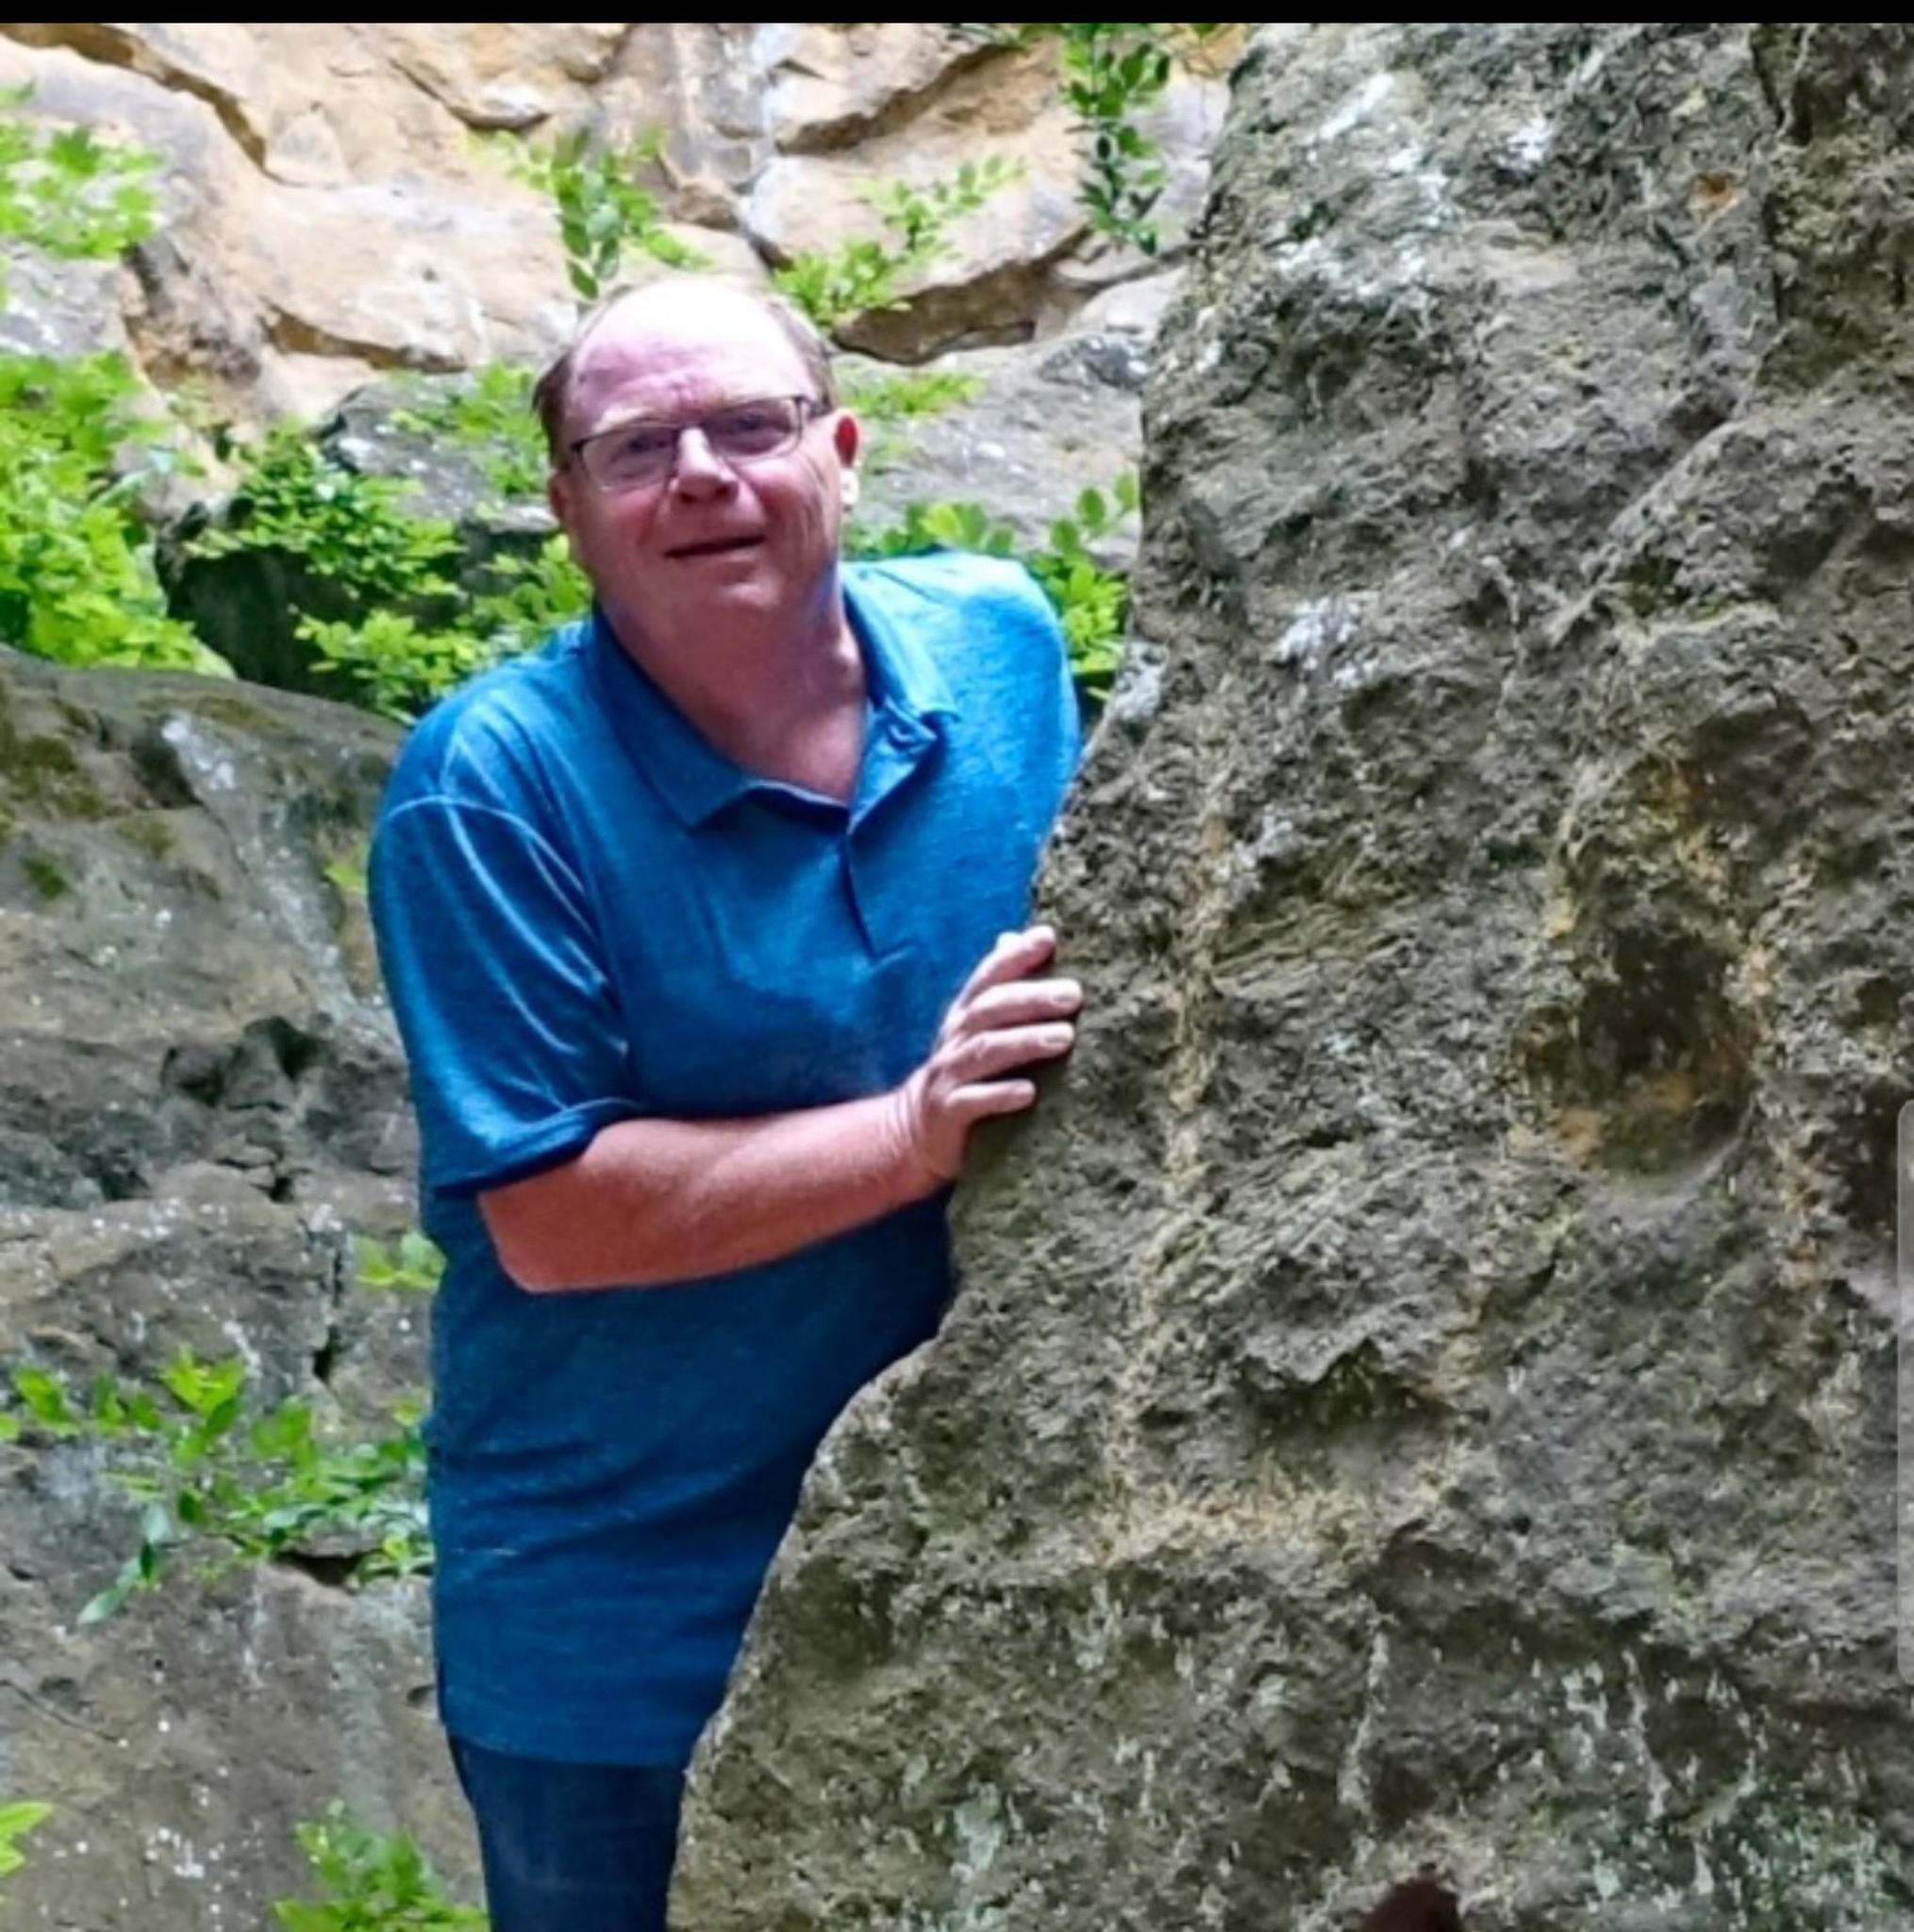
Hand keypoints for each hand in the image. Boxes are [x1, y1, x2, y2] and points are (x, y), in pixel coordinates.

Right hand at [888, 925, 1081, 1186]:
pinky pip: (973, 1101)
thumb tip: (1011, 936)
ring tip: (1064, 1038)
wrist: (915, 1130)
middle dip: (1031, 998)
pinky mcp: (948, 1111)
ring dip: (1024, 1041)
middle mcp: (955, 1037)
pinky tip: (1029, 1092)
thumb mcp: (974, 1028)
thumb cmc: (961, 1072)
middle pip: (990, 1009)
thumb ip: (997, 988)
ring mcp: (948, 1073)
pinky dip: (1000, 1095)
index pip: (988, 976)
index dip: (1015, 955)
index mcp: (965, 1014)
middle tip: (1074, 994)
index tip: (1048, 937)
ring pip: (985, 1051)